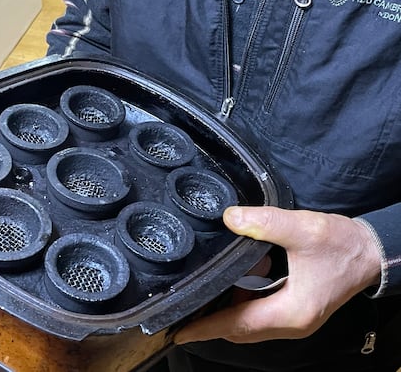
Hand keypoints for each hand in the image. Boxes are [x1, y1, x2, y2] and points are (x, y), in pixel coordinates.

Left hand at [174, 206, 381, 344]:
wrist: (371, 251)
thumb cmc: (342, 245)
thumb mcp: (303, 229)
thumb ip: (265, 222)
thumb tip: (230, 218)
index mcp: (290, 312)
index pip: (239, 325)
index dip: (206, 328)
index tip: (179, 332)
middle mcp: (290, 324)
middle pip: (240, 329)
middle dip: (210, 320)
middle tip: (182, 306)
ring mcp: (293, 319)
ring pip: (249, 322)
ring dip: (227, 307)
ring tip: (206, 286)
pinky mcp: (295, 310)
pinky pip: (260, 313)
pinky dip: (243, 300)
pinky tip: (239, 276)